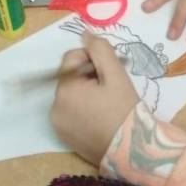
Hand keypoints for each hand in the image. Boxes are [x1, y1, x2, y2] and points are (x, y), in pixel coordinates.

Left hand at [50, 34, 138, 165]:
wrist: (131, 151)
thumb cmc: (124, 110)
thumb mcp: (116, 74)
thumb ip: (100, 49)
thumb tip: (84, 34)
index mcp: (65, 89)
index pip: (71, 58)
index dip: (91, 59)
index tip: (108, 71)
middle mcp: (54, 106)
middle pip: (69, 76)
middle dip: (88, 75)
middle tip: (109, 87)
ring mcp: (57, 124)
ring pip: (70, 93)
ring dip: (84, 90)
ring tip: (105, 101)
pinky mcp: (63, 136)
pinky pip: (69, 111)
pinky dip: (81, 107)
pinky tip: (99, 114)